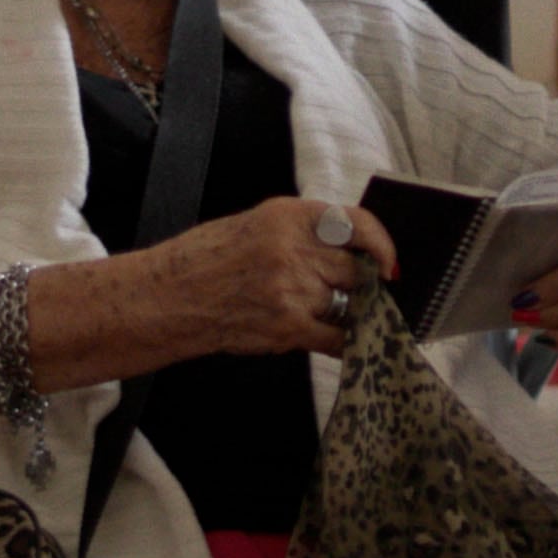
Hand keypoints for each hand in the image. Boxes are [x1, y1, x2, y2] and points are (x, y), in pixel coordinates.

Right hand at [156, 197, 397, 358]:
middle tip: (358, 294)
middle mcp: (294, 249)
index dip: (381, 243)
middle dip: (360, 284)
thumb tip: (350, 248)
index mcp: (288, 216)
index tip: (389, 260)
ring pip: (349, 303)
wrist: (168, 297)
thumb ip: (302, 232)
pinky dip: (347, 342)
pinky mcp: (288, 326)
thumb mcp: (255, 224)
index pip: (356, 222)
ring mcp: (292, 289)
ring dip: (348, 313)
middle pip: (356, 268)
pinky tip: (345, 342)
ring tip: (332, 316)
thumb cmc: (206, 260)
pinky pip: (338, 336)